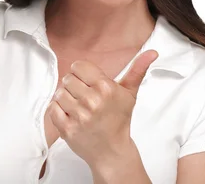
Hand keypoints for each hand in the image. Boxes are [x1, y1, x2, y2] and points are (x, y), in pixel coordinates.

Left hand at [46, 50, 157, 167]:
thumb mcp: (129, 93)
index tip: (88, 84)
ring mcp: (79, 116)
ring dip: (66, 99)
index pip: (78, 66)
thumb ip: (137, 70)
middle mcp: (92, 101)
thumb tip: (152, 52)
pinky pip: (52, 108)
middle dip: (74, 87)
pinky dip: (58, 111)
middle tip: (84, 97)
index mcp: (106, 88)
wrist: (112, 151)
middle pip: (67, 79)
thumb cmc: (119, 120)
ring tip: (78, 107)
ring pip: (59, 93)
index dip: (81, 74)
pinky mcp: (67, 129)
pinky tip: (70, 115)